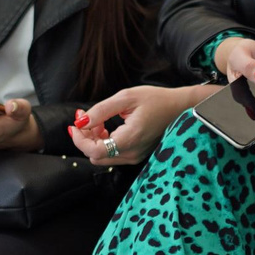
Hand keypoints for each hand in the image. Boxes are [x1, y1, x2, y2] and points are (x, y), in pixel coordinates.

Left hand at [70, 84, 198, 167]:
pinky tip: (107, 128)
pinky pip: (112, 155)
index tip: (75, 123)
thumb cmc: (156, 100)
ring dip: (94, 141)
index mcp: (129, 140)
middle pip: (95, 156)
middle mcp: (132, 154)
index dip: (79, 139)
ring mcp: (135, 157)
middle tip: (87, 119)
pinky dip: (104, 143)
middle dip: (85, 138)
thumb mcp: (126, 98)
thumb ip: (101, 110)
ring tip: (99, 122)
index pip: (94, 151)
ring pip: (102, 157)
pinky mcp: (137, 155)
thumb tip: (80, 121)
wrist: (179, 107)